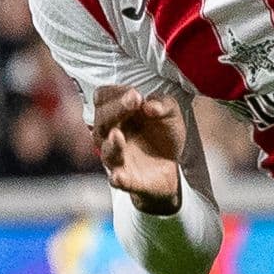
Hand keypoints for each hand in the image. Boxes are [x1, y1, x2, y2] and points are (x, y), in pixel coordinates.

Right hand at [90, 83, 185, 212]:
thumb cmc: (162, 134)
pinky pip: (118, 180)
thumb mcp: (170, 113)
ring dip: (112, 144)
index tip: (135, 93)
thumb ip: (163, 104)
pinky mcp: (127, 179)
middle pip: (102, 121)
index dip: (115, 93)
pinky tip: (118, 176)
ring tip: (117, 135)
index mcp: (117, 114)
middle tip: (133, 100)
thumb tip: (150, 105)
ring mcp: (117, 158)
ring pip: (107, 151)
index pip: (103, 98)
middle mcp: (110, 134)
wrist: (171, 166)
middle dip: (115, 110)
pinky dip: (118, 179)